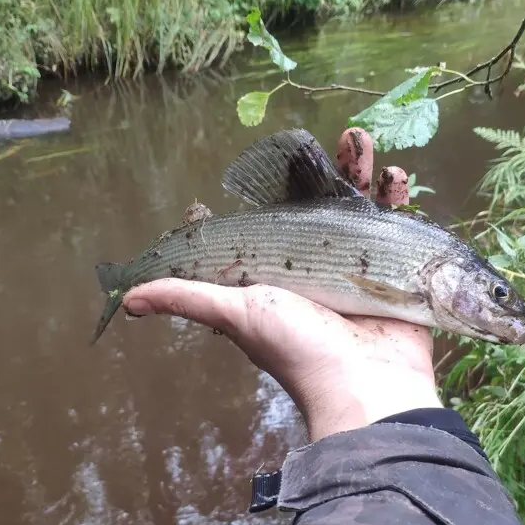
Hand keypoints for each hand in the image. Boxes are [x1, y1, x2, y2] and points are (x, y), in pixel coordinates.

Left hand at [123, 129, 440, 440]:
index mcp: (272, 279)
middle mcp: (310, 271)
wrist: (367, 386)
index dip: (233, 212)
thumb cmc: (297, 348)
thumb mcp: (237, 314)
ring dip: (355, 172)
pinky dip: (395, 200)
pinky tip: (396, 173)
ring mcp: (353, 270)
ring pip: (352, 209)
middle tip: (308, 142)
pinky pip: (394, 227)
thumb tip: (128, 300)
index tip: (217, 190)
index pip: (247, 237)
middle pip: (306, 209)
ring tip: (357, 138)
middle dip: (308, 173)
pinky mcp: (392, 273)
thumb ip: (188, 298)